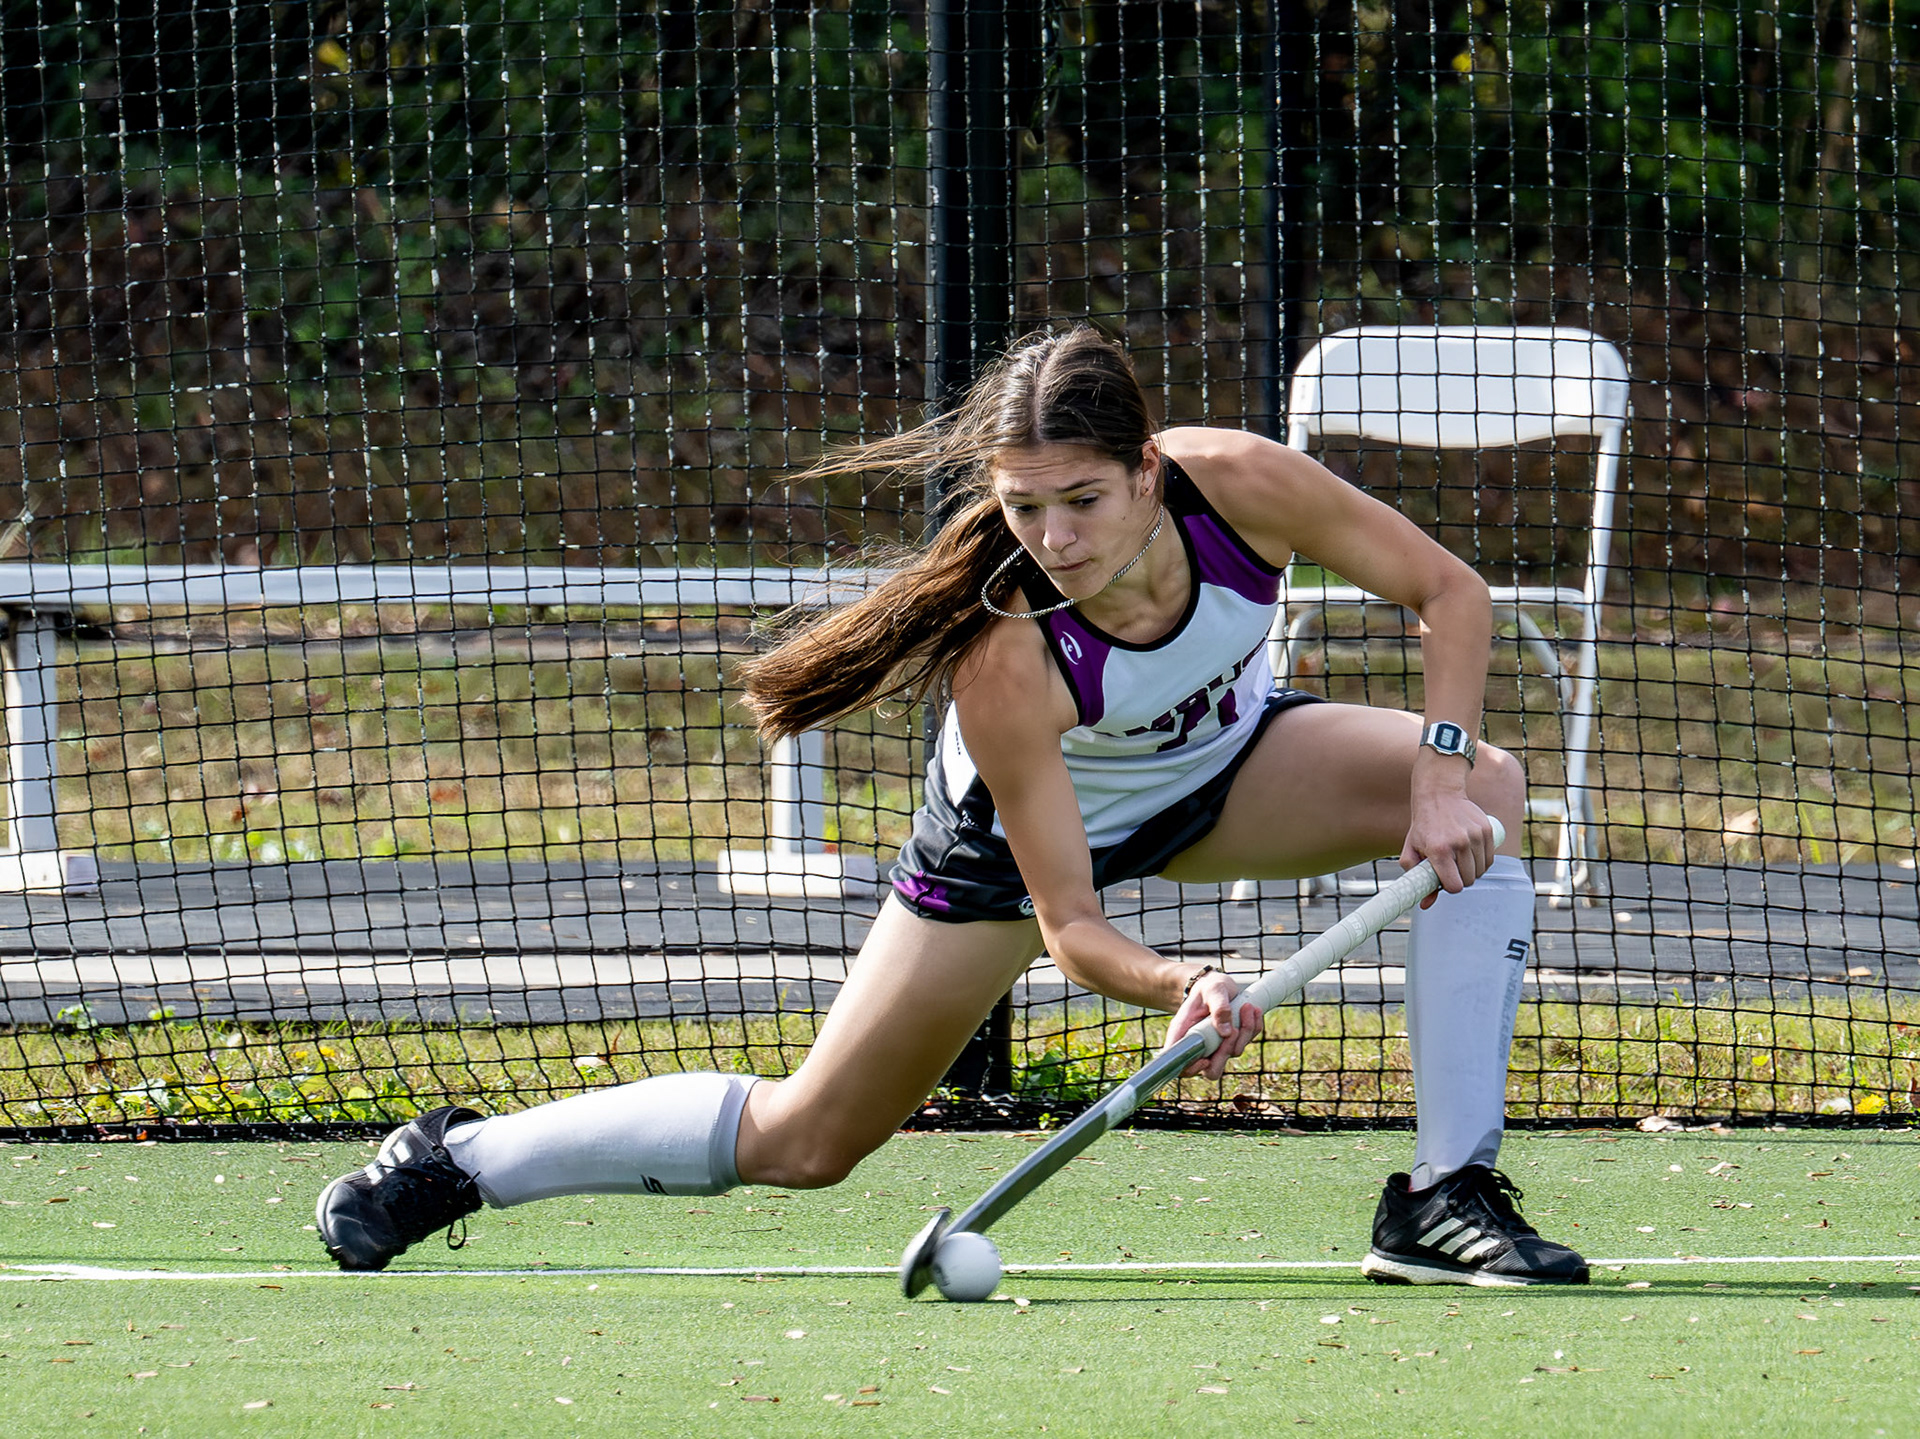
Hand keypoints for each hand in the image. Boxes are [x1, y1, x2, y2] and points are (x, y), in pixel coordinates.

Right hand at [1162, 969, 1262, 1079]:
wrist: (1217, 985)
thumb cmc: (1208, 987)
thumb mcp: (1212, 990)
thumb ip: (1218, 1008)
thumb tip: (1226, 1032)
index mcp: (1184, 1034)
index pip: (1181, 1065)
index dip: (1192, 1069)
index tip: (1206, 1058)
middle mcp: (1200, 1045)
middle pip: (1211, 1070)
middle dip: (1227, 1052)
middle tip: (1234, 1029)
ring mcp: (1217, 1045)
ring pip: (1233, 1053)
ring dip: (1245, 1032)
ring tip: (1247, 1007)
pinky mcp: (1232, 1041)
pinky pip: (1247, 1041)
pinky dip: (1253, 1027)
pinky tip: (1253, 1010)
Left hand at [1399, 787, 1497, 907]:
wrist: (1439, 795)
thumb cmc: (1424, 825)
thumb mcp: (1412, 850)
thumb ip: (1417, 878)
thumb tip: (1426, 904)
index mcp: (1439, 850)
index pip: (1455, 886)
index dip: (1450, 887)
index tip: (1445, 881)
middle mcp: (1459, 843)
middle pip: (1469, 880)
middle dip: (1460, 879)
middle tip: (1450, 868)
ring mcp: (1475, 836)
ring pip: (1480, 870)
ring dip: (1471, 870)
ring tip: (1459, 859)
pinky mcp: (1487, 830)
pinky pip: (1489, 859)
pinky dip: (1481, 861)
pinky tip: (1470, 854)